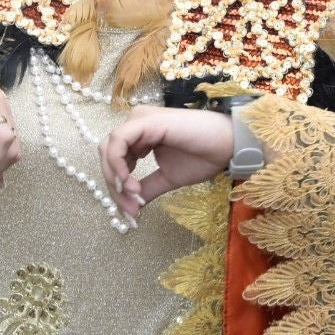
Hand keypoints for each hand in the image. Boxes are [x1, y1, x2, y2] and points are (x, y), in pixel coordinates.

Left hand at [100, 106, 232, 219]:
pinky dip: (118, 165)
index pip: (114, 160)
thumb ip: (146, 188)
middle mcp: (136, 124)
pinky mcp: (145, 121)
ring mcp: (139, 120)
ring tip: (133, 197)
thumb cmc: (203, 157)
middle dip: (114, 186)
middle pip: (106, 155)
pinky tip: (131, 184)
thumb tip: (131, 208)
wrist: (227, 146)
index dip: (117, 188)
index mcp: (139, 135)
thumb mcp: (167, 178)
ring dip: (115, 178)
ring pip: (108, 149)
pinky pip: (118, 142)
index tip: (131, 214)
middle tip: (130, 210)